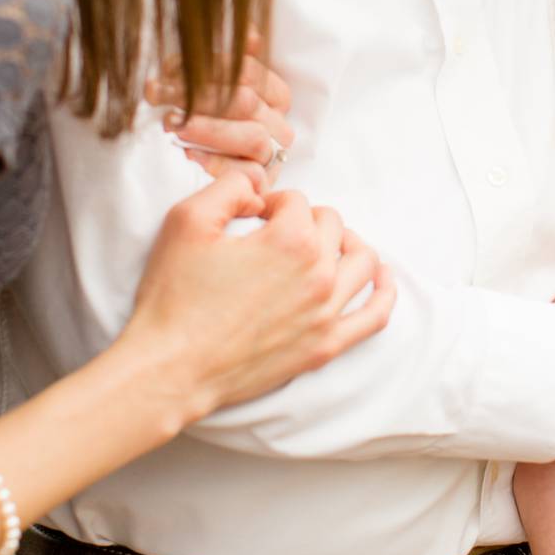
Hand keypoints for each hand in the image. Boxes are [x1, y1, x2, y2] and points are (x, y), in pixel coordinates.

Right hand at [118, 172, 394, 417]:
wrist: (170, 369)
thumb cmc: (174, 296)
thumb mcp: (187, 220)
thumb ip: (230, 186)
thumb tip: (258, 186)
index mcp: (291, 240)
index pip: (297, 201)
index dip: (270, 204)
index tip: (251, 220)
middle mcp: (319, 275)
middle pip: (332, 225)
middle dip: (306, 220)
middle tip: (276, 234)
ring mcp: (326, 314)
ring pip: (362, 261)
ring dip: (346, 244)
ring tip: (325, 245)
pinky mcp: (324, 347)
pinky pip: (374, 315)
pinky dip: (384, 292)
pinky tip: (380, 278)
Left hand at [144, 31, 294, 191]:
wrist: (209, 166)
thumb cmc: (209, 119)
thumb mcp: (212, 84)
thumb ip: (227, 60)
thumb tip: (250, 34)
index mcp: (278, 95)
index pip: (249, 72)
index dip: (209, 67)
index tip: (169, 68)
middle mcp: (281, 124)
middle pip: (246, 103)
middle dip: (198, 96)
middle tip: (158, 93)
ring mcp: (274, 156)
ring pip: (251, 137)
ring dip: (208, 128)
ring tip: (171, 123)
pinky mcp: (262, 183)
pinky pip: (245, 173)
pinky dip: (216, 161)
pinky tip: (188, 152)